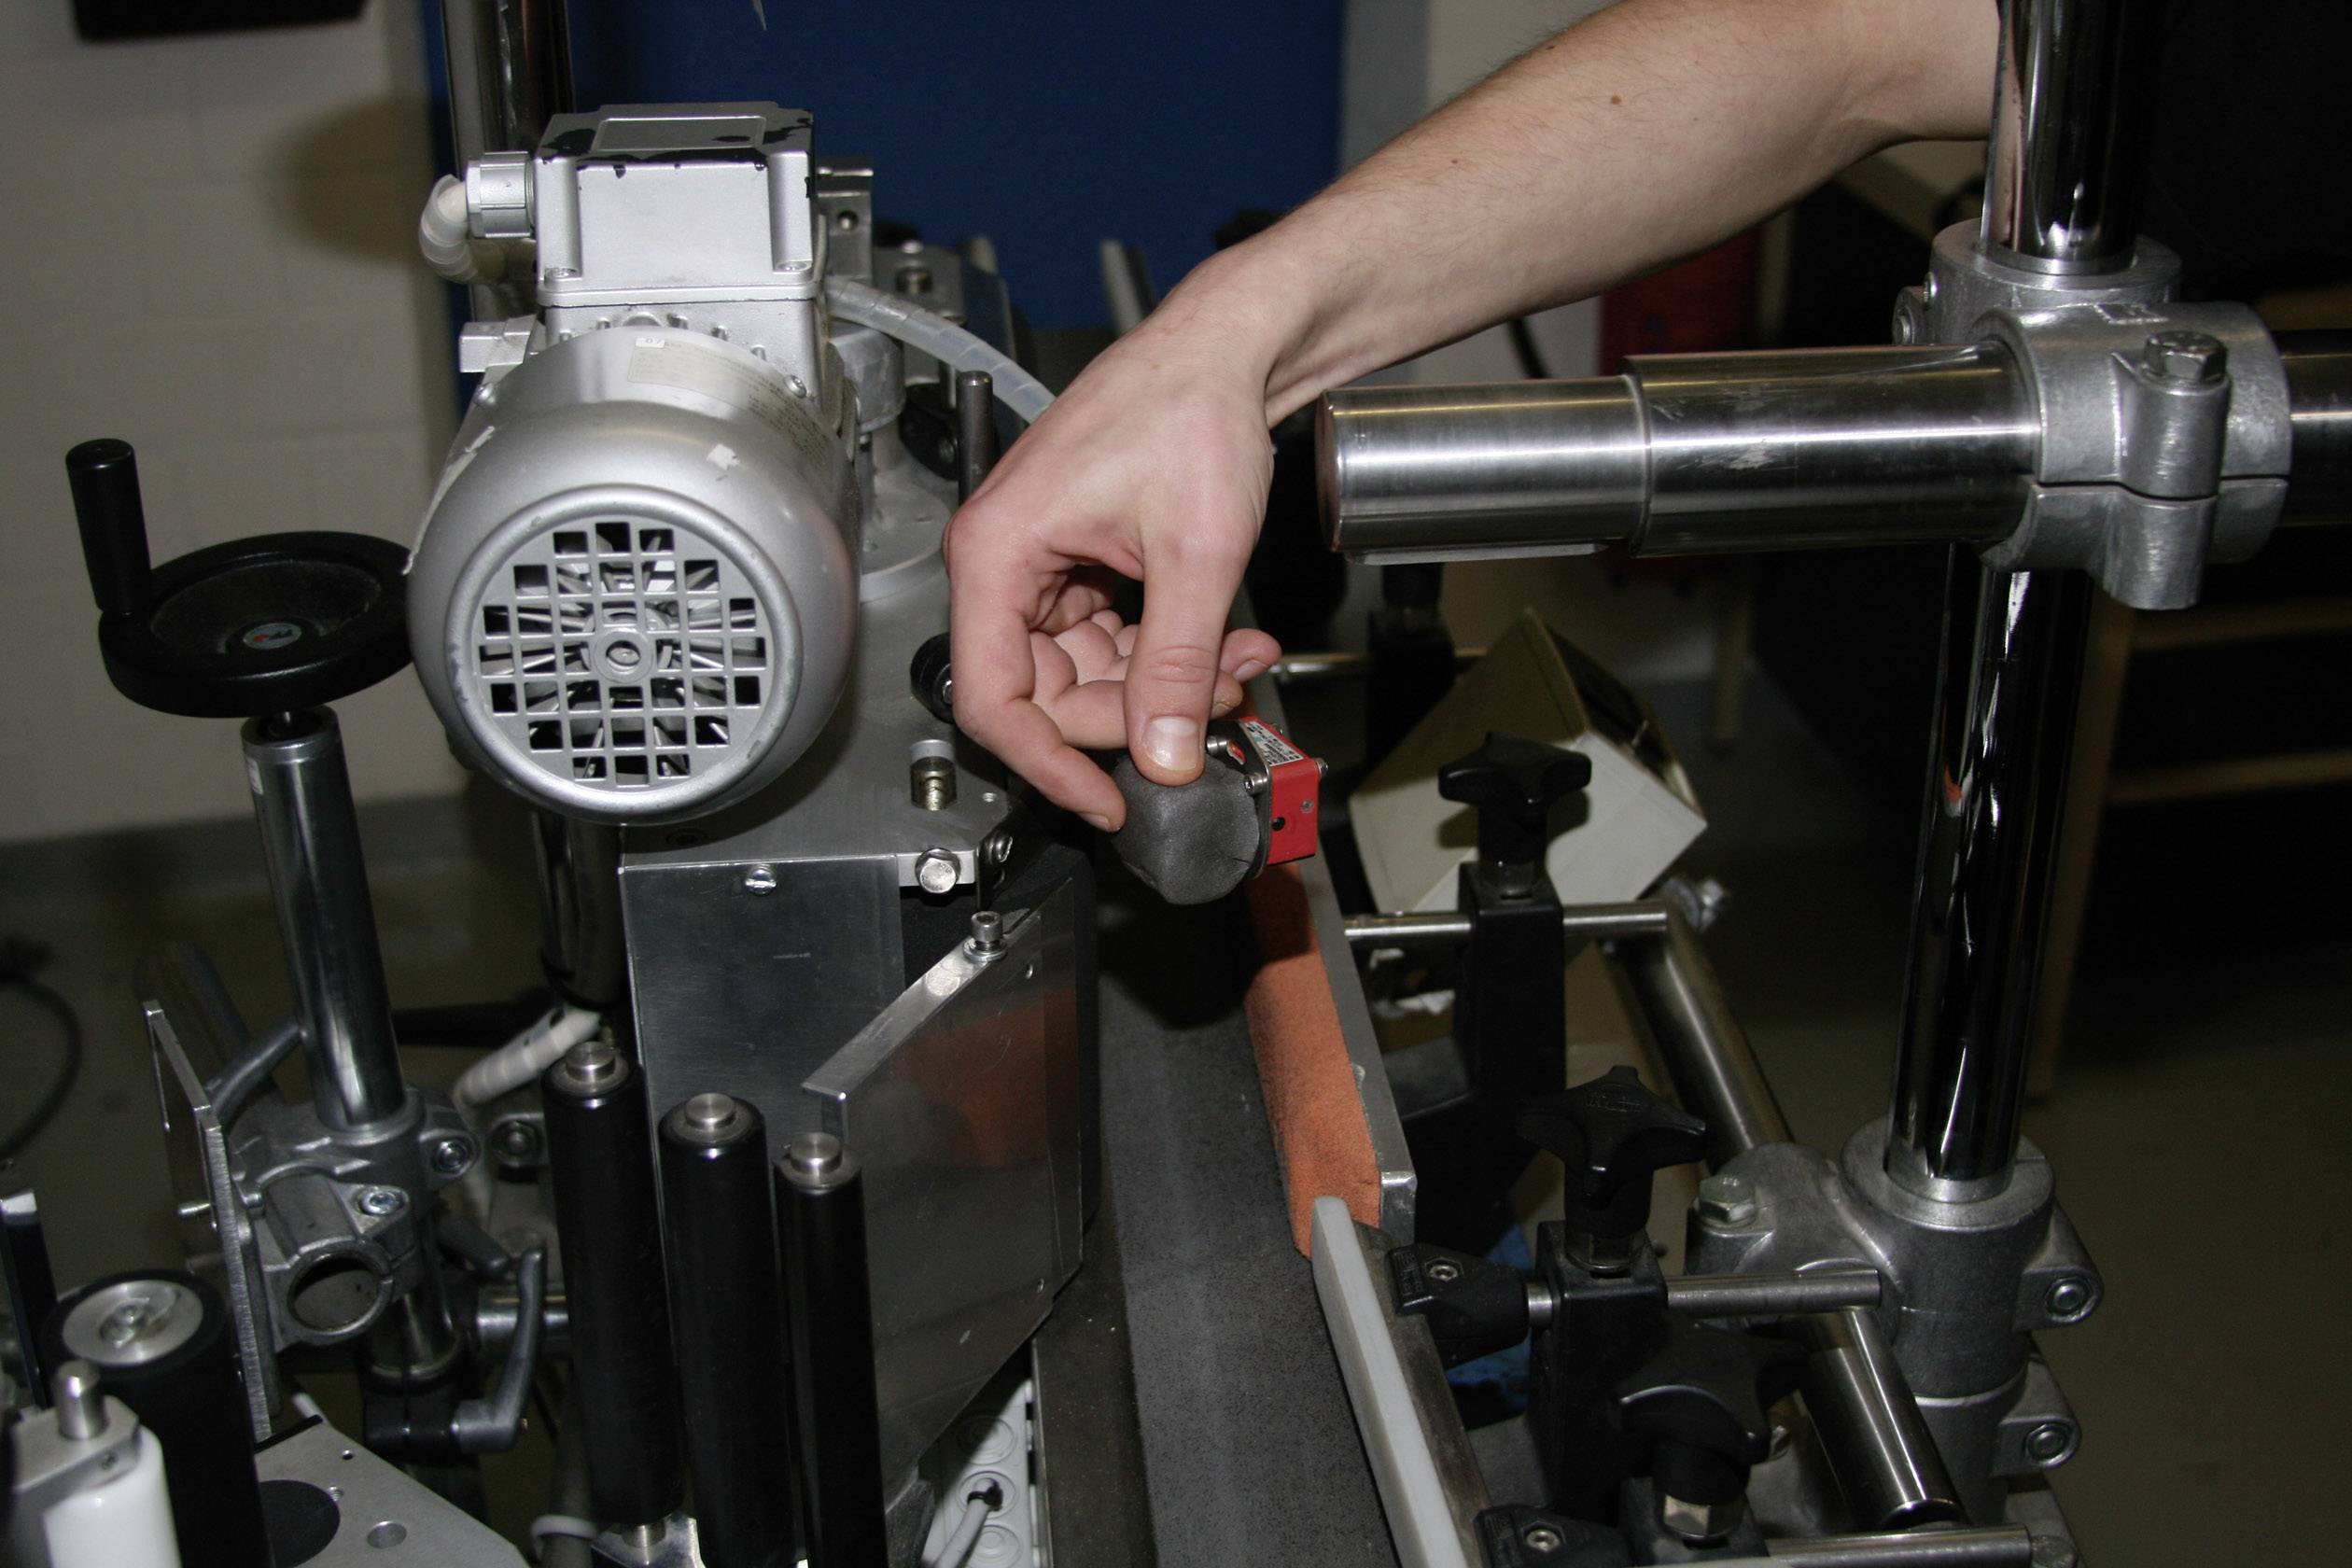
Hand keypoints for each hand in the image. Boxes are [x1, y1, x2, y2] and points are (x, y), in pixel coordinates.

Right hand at [945, 272, 1283, 829]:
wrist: (1228, 349)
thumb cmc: (1190, 408)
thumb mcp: (1196, 557)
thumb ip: (1176, 667)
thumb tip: (1162, 753)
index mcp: (998, 552)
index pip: (994, 700)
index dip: (1048, 763)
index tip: (1104, 800)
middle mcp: (1007, 560)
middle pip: (1047, 694)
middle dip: (1135, 712)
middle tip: (1209, 705)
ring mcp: (1045, 564)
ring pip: (1089, 673)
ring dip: (1166, 682)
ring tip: (1237, 662)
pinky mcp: (1083, 564)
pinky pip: (1113, 640)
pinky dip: (1169, 651)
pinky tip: (1225, 642)